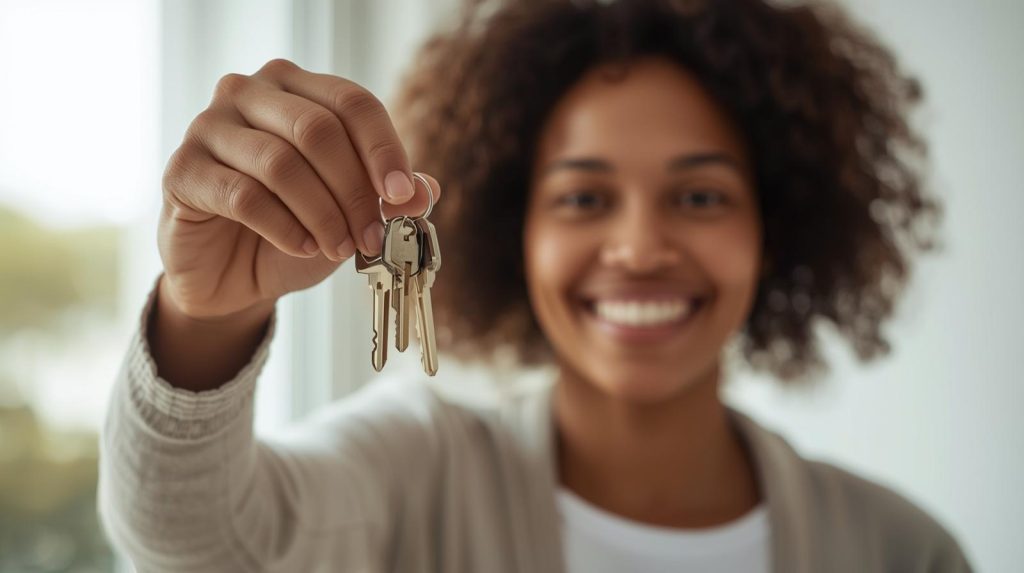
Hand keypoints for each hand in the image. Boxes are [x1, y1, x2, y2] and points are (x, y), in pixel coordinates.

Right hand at [157, 58, 439, 319]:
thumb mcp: (351, 214)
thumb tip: (425, 189)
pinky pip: (243, 195)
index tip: (402, 196)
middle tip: (370, 236)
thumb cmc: (295, 230)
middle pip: (318, 130)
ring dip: (322, 214)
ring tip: (339, 248)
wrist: (233, 276)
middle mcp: (250, 94)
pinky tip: (301, 247)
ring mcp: (209, 127)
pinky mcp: (182, 170)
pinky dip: (283, 228)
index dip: (384, 149)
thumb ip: (387, 197)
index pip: (352, 102)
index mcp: (298, 89)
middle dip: (354, 191)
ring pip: (281, 164)